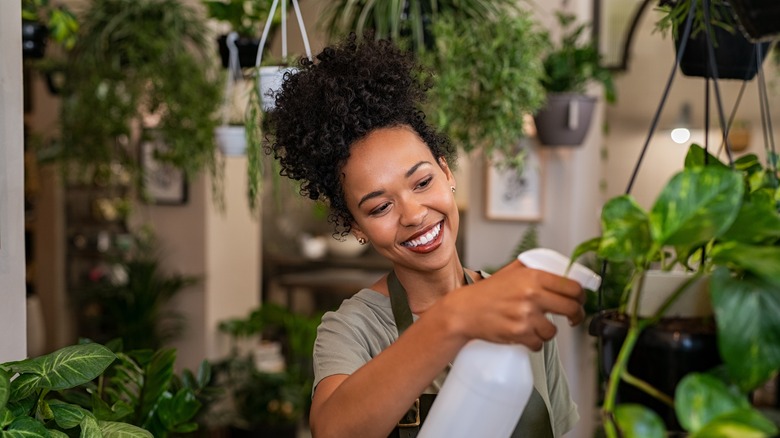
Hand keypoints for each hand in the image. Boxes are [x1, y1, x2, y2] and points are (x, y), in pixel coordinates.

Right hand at [442, 260, 585, 350]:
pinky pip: (539, 343)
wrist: (464, 311)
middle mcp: (532, 294)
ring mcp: (526, 315)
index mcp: (533, 276)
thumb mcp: (510, 272)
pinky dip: (534, 342)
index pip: (572, 287)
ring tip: (534, 325)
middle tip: (572, 318)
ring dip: (547, 331)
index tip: (579, 300)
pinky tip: (524, 334)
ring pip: (554, 331)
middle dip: (576, 316)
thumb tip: (560, 270)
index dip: (581, 296)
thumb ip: (534, 268)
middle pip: (571, 308)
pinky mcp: (519, 333)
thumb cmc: (486, 293)